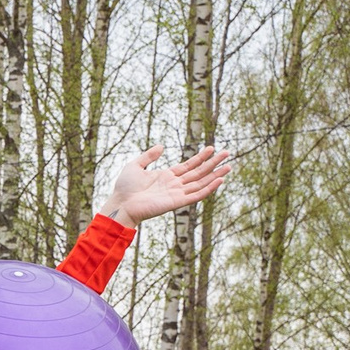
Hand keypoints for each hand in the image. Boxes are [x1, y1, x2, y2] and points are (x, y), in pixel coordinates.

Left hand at [100, 144, 233, 228]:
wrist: (121, 203)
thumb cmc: (125, 188)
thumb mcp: (135, 166)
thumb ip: (149, 156)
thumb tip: (161, 146)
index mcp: (166, 176)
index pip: (189, 165)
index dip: (200, 157)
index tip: (211, 148)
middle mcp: (174, 185)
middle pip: (199, 173)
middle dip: (213, 163)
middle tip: (227, 153)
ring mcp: (177, 193)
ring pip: (201, 183)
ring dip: (215, 175)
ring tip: (229, 166)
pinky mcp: (177, 202)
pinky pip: (196, 195)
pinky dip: (208, 189)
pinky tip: (219, 180)